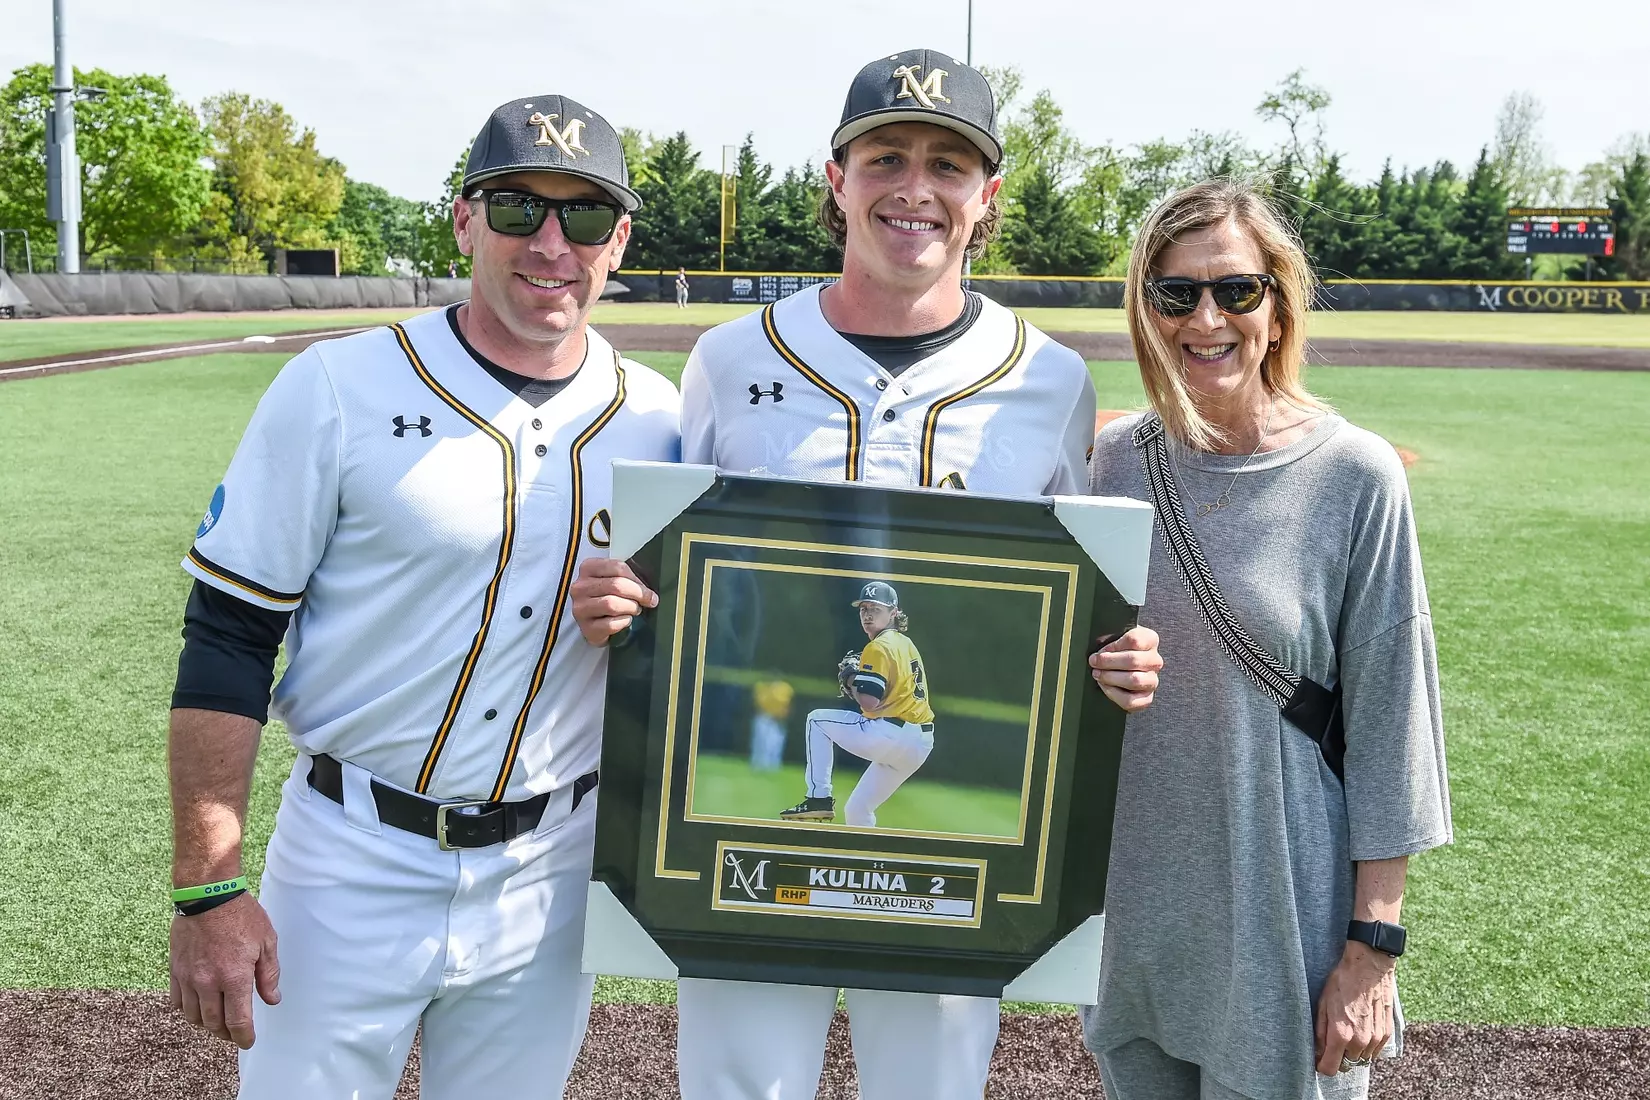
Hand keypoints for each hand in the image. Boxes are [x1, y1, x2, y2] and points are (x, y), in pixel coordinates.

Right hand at [169, 892, 280, 1048]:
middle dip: (226, 1033)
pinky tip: (198, 1005)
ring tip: (218, 1021)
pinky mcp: (175, 970)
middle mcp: (208, 983)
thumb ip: (269, 975)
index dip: (243, 1036)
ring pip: (193, 1016)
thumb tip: (271, 1000)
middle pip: (214, 1023)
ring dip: (207, 1024)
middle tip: (235, 1033)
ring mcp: (188, 978)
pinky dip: (187, 1010)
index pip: (237, 1021)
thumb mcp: (267, 942)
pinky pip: (177, 1001)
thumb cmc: (241, 915)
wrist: (207, 895)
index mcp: (234, 977)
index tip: (248, 1041)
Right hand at [571, 557, 657, 645]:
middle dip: (638, 594)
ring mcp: (580, 608)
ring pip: (612, 604)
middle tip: (649, 601)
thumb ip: (627, 578)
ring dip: (631, 607)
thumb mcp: (613, 580)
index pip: (617, 567)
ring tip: (635, 610)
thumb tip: (649, 591)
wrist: (594, 623)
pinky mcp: (586, 627)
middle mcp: (580, 587)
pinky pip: (611, 624)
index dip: (637, 580)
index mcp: (588, 568)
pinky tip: (626, 620)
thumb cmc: (607, 597)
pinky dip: (624, 622)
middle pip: (616, 585)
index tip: (648, 590)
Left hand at [1089, 626, 1161, 712]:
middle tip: (1094, 662)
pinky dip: (1114, 695)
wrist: (1122, 665)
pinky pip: (1131, 701)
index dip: (1113, 646)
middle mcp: (1155, 660)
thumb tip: (1098, 654)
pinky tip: (1106, 687)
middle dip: (1108, 662)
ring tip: (1098, 674)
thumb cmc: (1116, 649)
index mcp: (1149, 640)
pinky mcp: (1146, 698)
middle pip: (1133, 660)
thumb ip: (1108, 639)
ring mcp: (1152, 680)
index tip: (1100, 650)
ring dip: (1110, 678)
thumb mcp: (1114, 637)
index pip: (1134, 640)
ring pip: (1134, 680)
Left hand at [1314, 940, 1395, 1075]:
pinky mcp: (1386, 1033)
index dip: (1321, 1066)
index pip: (1330, 1068)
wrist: (1368, 967)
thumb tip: (1318, 1051)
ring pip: (1361, 1059)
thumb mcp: (1322, 1004)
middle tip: (1331, 1043)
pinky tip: (1360, 1030)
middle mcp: (1360, 1041)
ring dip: (1352, 1053)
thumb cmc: (1342, 982)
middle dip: (1337, 1058)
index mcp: (1341, 1035)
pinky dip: (1365, 1047)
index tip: (1318, 1059)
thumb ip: (1320, 1032)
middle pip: (1346, 1066)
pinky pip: (1374, 1051)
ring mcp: (1375, 1039)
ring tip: (1347, 1033)